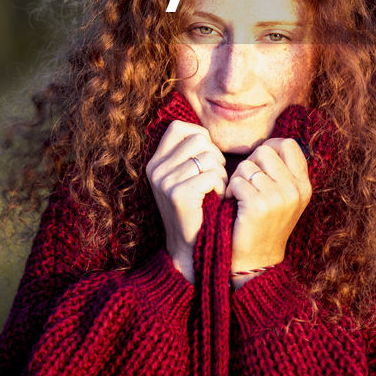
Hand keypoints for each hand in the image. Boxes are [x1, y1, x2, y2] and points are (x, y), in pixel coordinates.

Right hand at [146, 121, 226, 283]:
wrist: (189, 247)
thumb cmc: (196, 209)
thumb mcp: (185, 177)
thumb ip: (189, 153)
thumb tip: (205, 133)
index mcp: (155, 162)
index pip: (178, 127)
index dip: (199, 136)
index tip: (206, 157)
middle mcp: (156, 169)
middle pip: (198, 139)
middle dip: (215, 156)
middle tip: (215, 178)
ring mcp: (165, 181)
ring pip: (208, 157)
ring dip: (220, 173)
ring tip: (215, 189)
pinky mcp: (178, 194)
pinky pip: (211, 175)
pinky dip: (221, 186)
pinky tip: (216, 198)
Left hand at [226, 138, 310, 285]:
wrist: (257, 262)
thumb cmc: (264, 225)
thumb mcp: (284, 198)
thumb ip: (281, 173)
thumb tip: (267, 145)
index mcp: (304, 185)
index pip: (289, 144)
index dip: (270, 147)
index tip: (259, 164)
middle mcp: (295, 190)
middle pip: (264, 151)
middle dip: (249, 164)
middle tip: (246, 184)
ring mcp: (278, 197)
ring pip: (247, 165)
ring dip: (237, 179)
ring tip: (240, 197)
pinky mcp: (259, 206)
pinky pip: (236, 180)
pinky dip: (229, 191)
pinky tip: (234, 205)